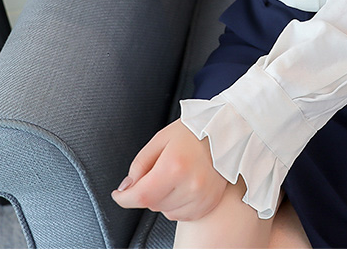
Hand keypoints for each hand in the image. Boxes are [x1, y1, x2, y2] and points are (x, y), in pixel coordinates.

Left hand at [111, 119, 228, 221]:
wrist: (227, 132)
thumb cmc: (195, 131)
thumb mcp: (161, 139)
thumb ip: (140, 164)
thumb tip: (128, 187)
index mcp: (174, 165)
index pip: (141, 195)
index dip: (124, 198)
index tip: (119, 195)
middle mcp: (190, 184)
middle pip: (153, 204)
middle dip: (148, 191)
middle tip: (160, 170)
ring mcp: (202, 196)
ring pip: (166, 211)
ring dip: (164, 198)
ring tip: (177, 175)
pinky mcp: (209, 203)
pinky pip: (182, 214)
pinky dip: (178, 203)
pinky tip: (186, 184)